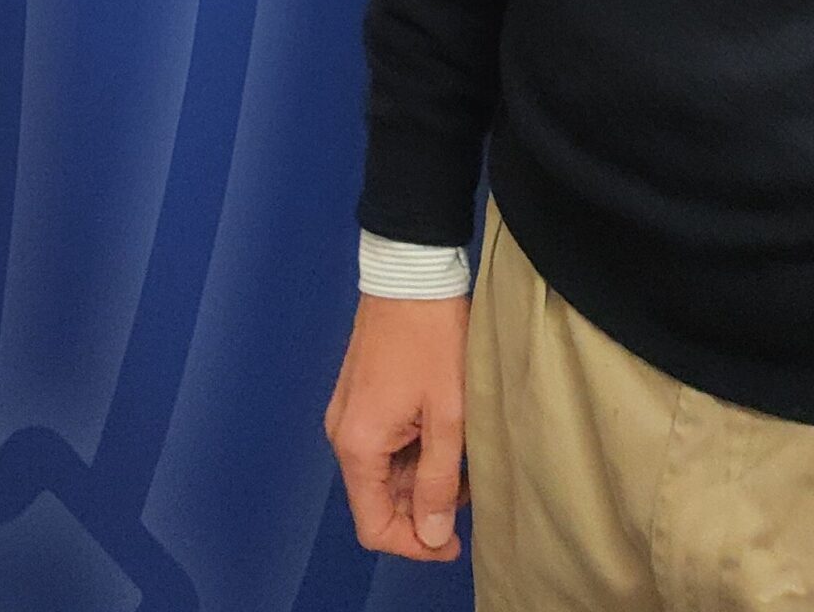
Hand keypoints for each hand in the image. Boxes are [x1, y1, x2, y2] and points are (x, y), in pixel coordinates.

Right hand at [325, 294, 469, 560]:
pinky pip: (384, 443)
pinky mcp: (361, 394)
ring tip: (464, 457)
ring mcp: (349, 412)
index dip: (414, 544)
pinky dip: (413, 450)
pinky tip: (446, 432)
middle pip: (377, 500)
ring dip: (421, 476)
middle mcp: (343, 433)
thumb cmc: (432, 336)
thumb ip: (438, 481)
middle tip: (469, 491)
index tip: (453, 541)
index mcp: (358, 444)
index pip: (373, 526)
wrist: (411, 269)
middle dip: (422, 508)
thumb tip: (432, 535)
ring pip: (383, 471)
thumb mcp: (447, 414)